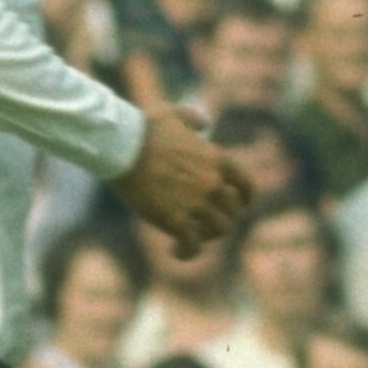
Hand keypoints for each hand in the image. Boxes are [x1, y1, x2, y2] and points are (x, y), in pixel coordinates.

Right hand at [113, 102, 251, 258]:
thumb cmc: (141, 127)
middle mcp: (213, 183)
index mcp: (217, 160)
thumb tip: (203, 123)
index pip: (247, 186)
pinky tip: (175, 252)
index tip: (237, 206)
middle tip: (204, 224)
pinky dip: (187, 252)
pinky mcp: (175, 220)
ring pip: (218, 231)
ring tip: (190, 237)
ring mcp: (196, 203)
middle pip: (233, 213)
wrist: (120, 145)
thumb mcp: (172, 114)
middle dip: (222, 219)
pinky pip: (192, 246)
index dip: (244, 199)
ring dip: (207, 236)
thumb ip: (192, 118)